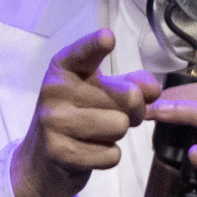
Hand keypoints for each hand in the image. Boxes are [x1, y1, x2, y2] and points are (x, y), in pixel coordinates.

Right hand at [11, 29, 160, 196]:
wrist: (42, 158)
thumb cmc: (78, 115)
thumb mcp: (100, 92)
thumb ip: (130, 84)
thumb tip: (154, 90)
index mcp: (65, 68)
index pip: (83, 53)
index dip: (96, 45)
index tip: (108, 38)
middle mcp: (55, 90)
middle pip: (127, 97)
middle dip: (133, 111)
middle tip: (116, 115)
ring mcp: (54, 122)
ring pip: (120, 126)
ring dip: (117, 134)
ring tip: (97, 133)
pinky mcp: (60, 152)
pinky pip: (111, 155)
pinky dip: (108, 156)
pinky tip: (89, 152)